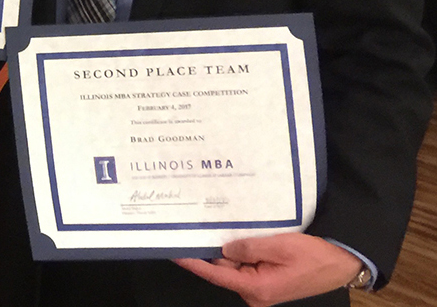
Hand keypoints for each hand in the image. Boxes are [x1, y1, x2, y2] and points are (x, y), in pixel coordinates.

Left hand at [173, 233, 363, 305]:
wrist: (342, 262)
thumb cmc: (315, 256)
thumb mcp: (279, 246)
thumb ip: (248, 248)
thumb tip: (223, 251)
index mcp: (257, 288)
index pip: (215, 275)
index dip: (193, 263)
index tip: (174, 251)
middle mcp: (255, 292)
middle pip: (223, 269)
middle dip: (211, 250)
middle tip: (195, 226)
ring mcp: (261, 287)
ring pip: (234, 265)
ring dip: (227, 249)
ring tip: (217, 225)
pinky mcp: (267, 279)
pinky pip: (246, 264)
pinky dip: (240, 251)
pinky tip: (236, 235)